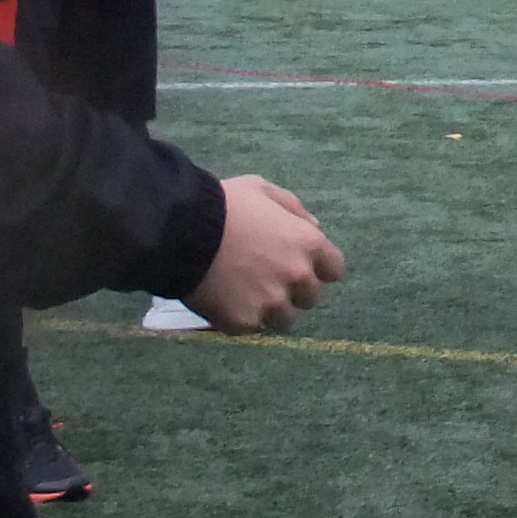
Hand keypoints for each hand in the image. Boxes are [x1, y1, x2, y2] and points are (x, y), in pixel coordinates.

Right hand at [187, 175, 343, 333]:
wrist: (181, 231)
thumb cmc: (225, 205)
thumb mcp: (264, 190)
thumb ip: (294, 210)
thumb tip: (315, 228)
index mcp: (309, 244)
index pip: (334, 270)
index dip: (317, 269)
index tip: (298, 266)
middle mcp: (297, 277)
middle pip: (310, 298)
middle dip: (293, 290)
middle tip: (265, 278)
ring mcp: (271, 303)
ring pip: (284, 319)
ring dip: (270, 309)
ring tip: (244, 293)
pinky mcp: (243, 322)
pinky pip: (250, 327)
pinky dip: (240, 317)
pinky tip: (223, 299)